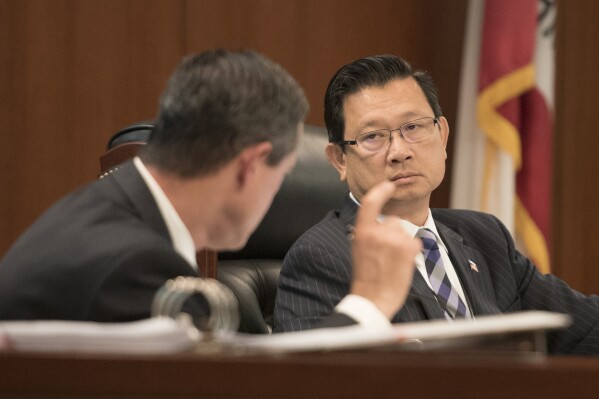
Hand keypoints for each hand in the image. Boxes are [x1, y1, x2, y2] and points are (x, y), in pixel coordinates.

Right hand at [349, 181, 420, 318]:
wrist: (372, 299)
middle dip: (394, 234)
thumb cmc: (366, 278)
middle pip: (394, 221)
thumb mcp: (360, 250)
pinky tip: (403, 266)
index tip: (388, 186)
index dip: (381, 191)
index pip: (371, 202)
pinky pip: (416, 243)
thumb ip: (369, 234)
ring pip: (405, 233)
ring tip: (393, 264)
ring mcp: (393, 240)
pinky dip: (413, 253)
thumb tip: (383, 224)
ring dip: (403, 245)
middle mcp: (377, 232)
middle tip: (387, 256)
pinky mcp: (407, 249)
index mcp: (362, 231)